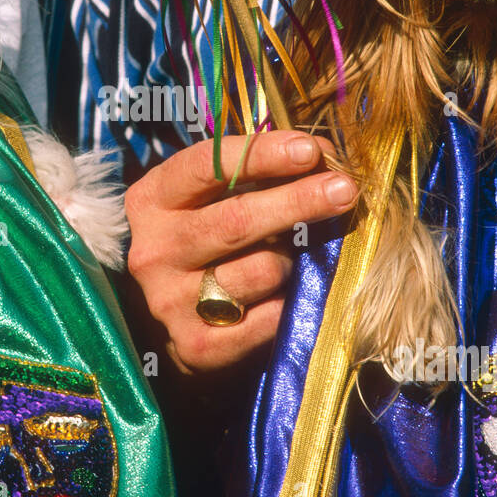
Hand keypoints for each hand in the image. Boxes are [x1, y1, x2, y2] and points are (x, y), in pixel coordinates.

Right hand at [125, 131, 358, 373]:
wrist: (174, 317)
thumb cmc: (207, 239)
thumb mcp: (213, 197)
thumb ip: (258, 173)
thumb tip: (322, 156)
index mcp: (152, 201)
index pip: (206, 167)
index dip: (261, 154)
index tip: (309, 150)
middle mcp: (154, 251)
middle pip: (236, 221)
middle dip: (298, 201)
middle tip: (344, 189)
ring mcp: (170, 302)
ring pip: (262, 271)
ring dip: (291, 262)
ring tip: (287, 259)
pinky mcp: (196, 346)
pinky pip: (269, 318)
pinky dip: (287, 303)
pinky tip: (284, 296)